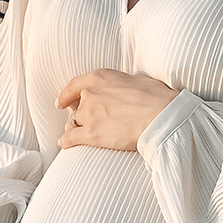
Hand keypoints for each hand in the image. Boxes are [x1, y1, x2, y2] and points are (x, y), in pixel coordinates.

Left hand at [56, 70, 178, 150]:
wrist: (162, 117)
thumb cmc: (158, 98)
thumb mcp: (137, 80)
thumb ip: (121, 84)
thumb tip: (124, 89)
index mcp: (100, 77)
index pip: (75, 85)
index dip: (65, 95)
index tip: (60, 103)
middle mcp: (90, 94)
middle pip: (77, 107)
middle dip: (81, 116)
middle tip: (89, 123)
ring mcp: (89, 114)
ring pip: (74, 123)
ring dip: (77, 129)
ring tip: (79, 136)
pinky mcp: (90, 134)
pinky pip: (70, 138)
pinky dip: (66, 142)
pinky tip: (65, 145)